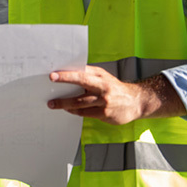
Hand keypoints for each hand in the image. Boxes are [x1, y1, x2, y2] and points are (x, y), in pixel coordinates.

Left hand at [47, 67, 182, 124]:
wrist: (136, 101)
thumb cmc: (114, 87)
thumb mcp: (103, 76)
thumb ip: (87, 74)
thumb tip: (67, 71)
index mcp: (101, 77)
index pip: (81, 75)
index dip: (66, 75)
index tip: (52, 76)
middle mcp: (103, 89)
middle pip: (81, 90)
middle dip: (64, 93)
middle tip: (50, 96)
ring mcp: (104, 103)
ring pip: (81, 104)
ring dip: (65, 105)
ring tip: (53, 104)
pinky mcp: (105, 115)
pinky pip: (85, 114)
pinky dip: (75, 111)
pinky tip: (68, 110)